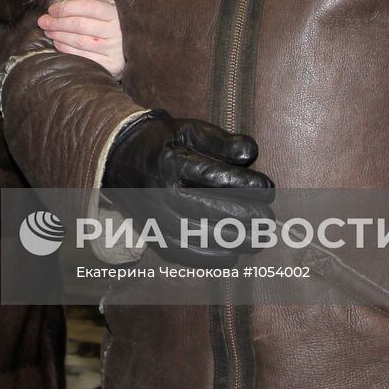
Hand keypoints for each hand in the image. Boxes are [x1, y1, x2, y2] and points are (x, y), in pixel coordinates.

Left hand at [38, 0, 125, 76]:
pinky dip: (66, 49)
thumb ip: (95, 0)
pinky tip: (58, 43)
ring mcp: (113, 50)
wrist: (135, 49)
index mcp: (116, 14)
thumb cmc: (117, 24)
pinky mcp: (110, 65)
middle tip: (43, 21)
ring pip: (79, 41)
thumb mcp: (110, 7)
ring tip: (48, 31)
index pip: (89, 7)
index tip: (52, 9)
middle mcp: (117, 32)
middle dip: (58, 22)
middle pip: (80, 25)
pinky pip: (82, 57)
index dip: (67, 7)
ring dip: (59, 35)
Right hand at [102, 111, 274, 266]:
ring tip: (259, 238)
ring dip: (235, 240)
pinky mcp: (153, 233)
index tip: (268, 188)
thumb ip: (222, 141)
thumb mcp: (191, 130)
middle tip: (268, 219)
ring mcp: (156, 215)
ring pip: (200, 235)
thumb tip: (251, 155)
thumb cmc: (165, 142)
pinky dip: (210, 258)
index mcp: (171, 161)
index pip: (215, 177)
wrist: (119, 156)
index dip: (246, 185)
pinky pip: (184, 252)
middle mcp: (161, 191)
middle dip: (246, 217)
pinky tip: (233, 255)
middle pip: (210, 210)